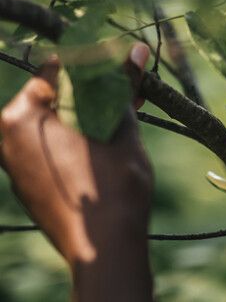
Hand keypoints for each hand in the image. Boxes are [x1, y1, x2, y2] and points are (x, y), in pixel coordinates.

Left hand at [0, 45, 152, 264]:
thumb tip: (137, 50)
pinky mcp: (28, 186)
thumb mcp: (122, 128)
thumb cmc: (112, 187)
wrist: (104, 251)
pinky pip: (54, 151)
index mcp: (21, 116)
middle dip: (96, 92)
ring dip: (91, 116)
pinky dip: (80, 142)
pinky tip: (111, 145)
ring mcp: (14, 165)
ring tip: (129, 116)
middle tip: (132, 90)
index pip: (60, 69)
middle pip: (57, 98)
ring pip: (57, 126)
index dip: (97, 63)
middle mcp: (7, 138)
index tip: (124, 63)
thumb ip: (122, 87)